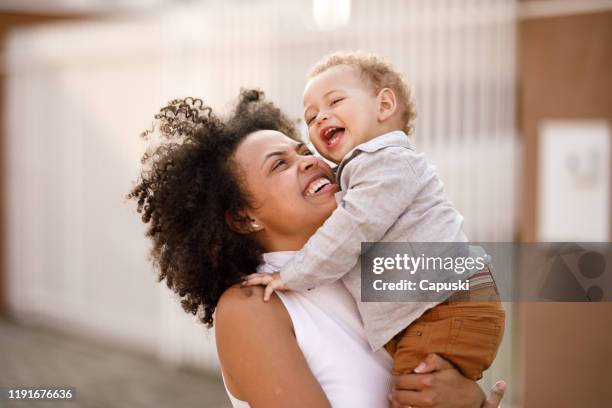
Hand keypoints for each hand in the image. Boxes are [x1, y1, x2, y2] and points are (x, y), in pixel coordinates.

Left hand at [242, 272, 288, 301]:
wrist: (296, 275)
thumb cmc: (289, 279)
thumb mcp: (279, 281)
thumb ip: (274, 284)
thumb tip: (271, 287)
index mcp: (270, 275)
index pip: (258, 275)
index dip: (250, 276)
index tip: (243, 279)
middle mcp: (270, 276)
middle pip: (256, 276)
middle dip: (247, 278)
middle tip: (241, 282)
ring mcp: (273, 278)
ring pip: (260, 279)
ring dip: (252, 281)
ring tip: (245, 285)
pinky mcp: (277, 283)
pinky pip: (270, 288)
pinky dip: (267, 293)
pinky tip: (265, 300)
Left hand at [389, 353, 505, 407]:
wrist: (471, 401)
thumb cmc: (457, 381)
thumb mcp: (447, 366)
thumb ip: (431, 360)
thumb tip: (417, 367)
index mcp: (429, 381)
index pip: (401, 380)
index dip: (396, 378)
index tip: (397, 377)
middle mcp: (427, 397)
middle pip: (398, 395)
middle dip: (395, 390)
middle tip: (395, 388)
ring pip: (402, 407)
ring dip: (397, 402)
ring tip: (397, 397)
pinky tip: (405, 405)